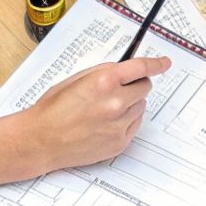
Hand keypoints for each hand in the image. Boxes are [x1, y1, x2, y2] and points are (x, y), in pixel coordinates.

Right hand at [23, 56, 169, 170]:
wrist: (40, 140)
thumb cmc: (53, 109)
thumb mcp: (77, 79)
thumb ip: (104, 72)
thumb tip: (125, 69)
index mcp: (105, 81)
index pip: (141, 68)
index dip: (156, 64)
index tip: (164, 63)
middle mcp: (116, 102)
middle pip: (145, 87)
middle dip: (134, 85)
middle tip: (117, 91)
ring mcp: (119, 124)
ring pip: (141, 106)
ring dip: (129, 104)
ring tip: (103, 111)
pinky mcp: (120, 142)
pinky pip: (135, 124)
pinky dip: (125, 121)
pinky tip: (104, 124)